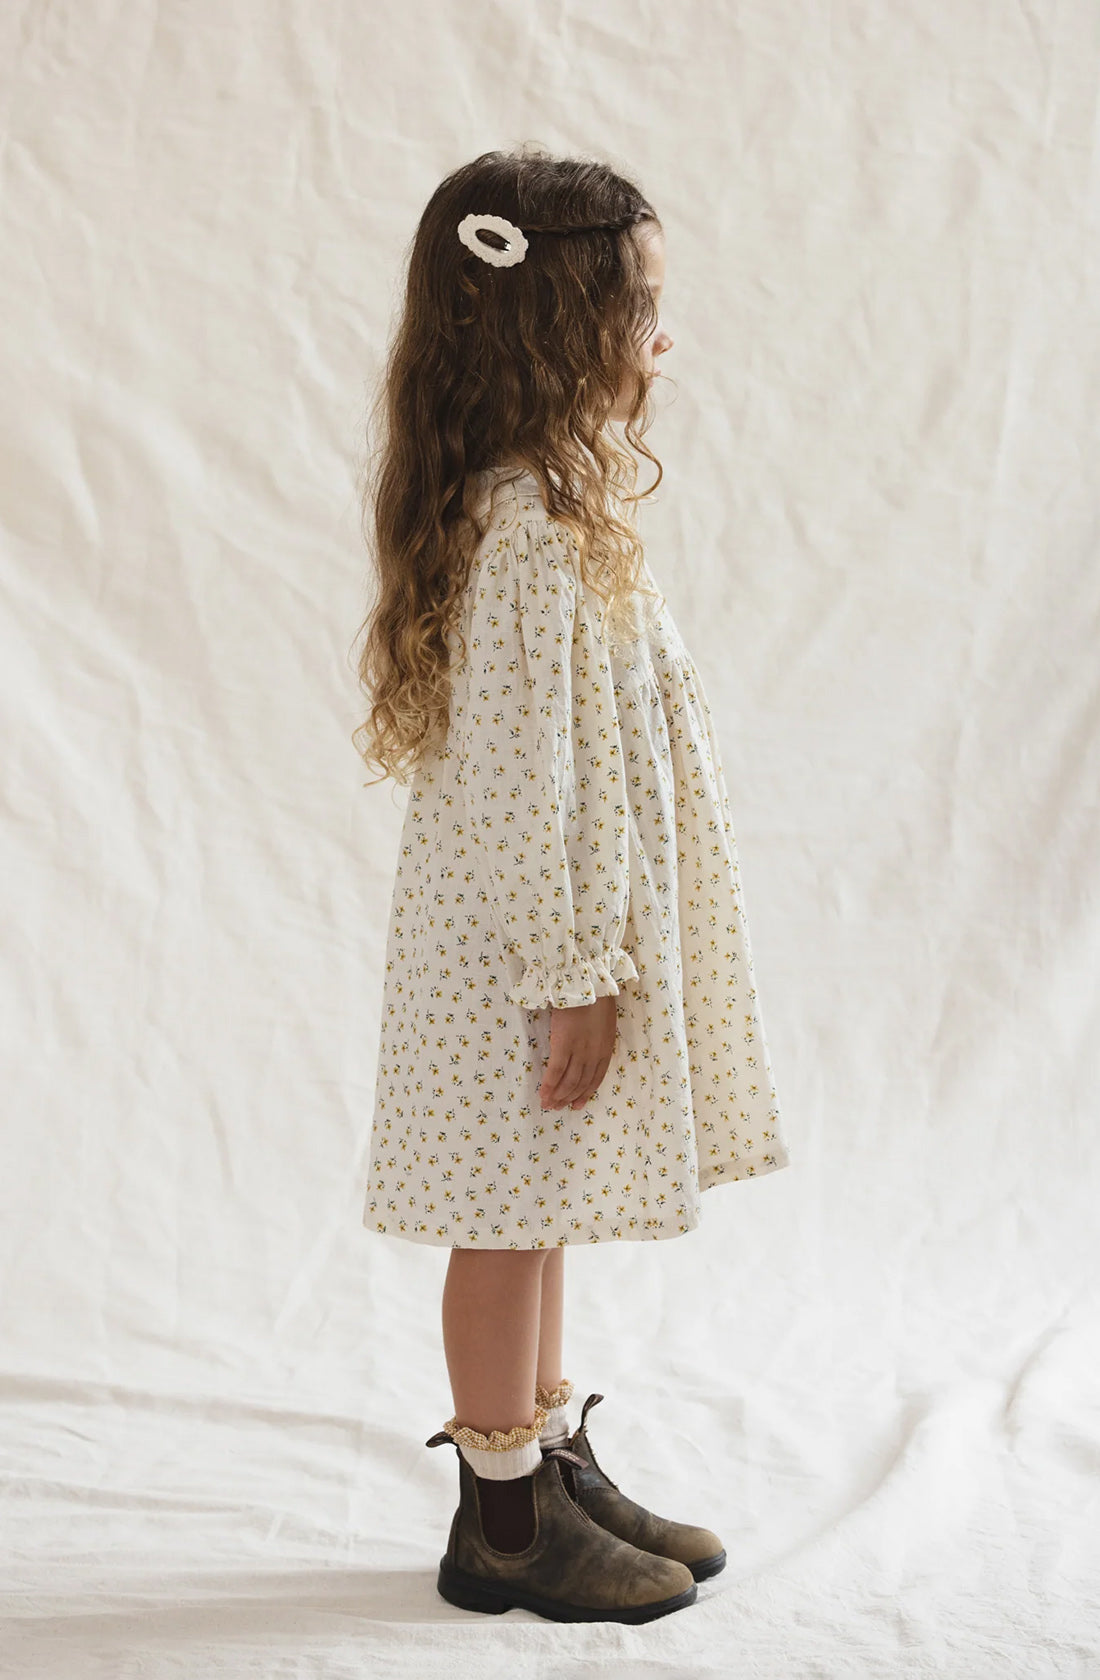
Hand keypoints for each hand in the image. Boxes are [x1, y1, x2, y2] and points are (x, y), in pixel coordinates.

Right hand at [538, 995, 617, 1109]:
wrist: (588, 983)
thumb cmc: (596, 996)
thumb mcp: (604, 1021)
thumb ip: (597, 1037)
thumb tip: (586, 1045)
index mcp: (605, 1049)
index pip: (596, 1079)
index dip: (586, 1093)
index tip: (578, 1104)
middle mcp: (594, 1055)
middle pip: (581, 1083)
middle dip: (570, 1098)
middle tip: (559, 1108)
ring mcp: (579, 1051)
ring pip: (569, 1082)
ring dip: (558, 1096)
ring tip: (549, 1105)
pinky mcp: (564, 1045)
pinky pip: (555, 1072)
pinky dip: (549, 1085)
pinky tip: (543, 1094)